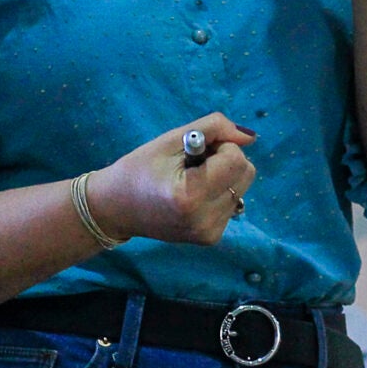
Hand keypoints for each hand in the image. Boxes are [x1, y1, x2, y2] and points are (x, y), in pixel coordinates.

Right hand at [87, 114, 257, 246]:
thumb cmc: (139, 169)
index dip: (221, 146)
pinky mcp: (210, 238)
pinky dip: (219, 192)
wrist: (116, 208)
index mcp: (191, 195)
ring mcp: (209, 233)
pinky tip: (194, 194)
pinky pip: (232, 203)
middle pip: (246, 173)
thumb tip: (250, 136)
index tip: (197, 149)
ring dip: (223, 176)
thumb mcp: (171, 139)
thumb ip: (213, 128)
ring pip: (242, 188)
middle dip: (226, 159)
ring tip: (192, 179)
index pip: (236, 159)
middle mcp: (204, 219)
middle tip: (195, 162)